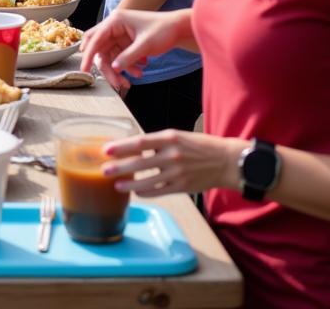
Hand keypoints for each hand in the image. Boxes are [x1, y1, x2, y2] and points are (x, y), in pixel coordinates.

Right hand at [80, 8, 187, 90]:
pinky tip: (139, 72)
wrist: (178, 29)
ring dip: (118, 70)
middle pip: (100, 49)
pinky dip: (127, 67)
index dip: (89, 55)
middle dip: (107, 67)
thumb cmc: (163, 30)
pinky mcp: (126, 43)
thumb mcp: (145, 45)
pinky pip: (120, 58)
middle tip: (115, 83)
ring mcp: (120, 35)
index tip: (84, 70)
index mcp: (115, 21)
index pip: (95, 38)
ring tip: (129, 82)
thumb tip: (114, 69)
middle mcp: (114, 27)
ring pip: (110, 56)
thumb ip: (128, 57)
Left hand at [102, 130, 246, 197]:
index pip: (140, 142)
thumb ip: (157, 142)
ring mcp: (177, 173)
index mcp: (169, 138)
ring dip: (129, 184)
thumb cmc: (199, 146)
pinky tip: (136, 191)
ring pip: (147, 181)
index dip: (121, 147)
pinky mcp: (182, 187)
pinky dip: (145, 192)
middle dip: (119, 168)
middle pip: (140, 163)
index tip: (106, 150)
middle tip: (103, 171)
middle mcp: (172, 155)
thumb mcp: (178, 136)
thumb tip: (134, 147)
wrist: (226, 161)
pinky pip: (159, 191)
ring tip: (116, 185)